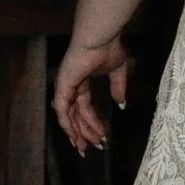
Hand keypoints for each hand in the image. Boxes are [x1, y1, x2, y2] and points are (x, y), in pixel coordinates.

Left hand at [55, 35, 133, 154]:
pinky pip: (62, 112)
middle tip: (95, 147)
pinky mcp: (62, 87)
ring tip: (89, 146)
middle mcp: (71, 87)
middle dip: (86, 132)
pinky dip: (68, 125)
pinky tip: (76, 136)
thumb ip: (118, 88)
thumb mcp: (118, 71)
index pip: (83, 108)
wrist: (100, 38)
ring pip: (69, 117)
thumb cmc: (109, 48)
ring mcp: (65, 87)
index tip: (102, 137)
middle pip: (76, 116)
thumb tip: (122, 104)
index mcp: (81, 82)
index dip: (93, 123)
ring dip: (78, 132)